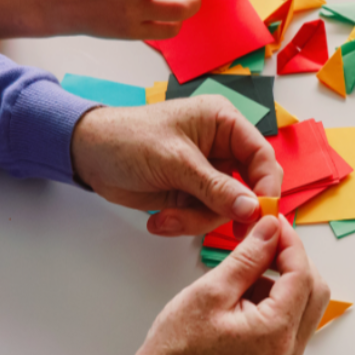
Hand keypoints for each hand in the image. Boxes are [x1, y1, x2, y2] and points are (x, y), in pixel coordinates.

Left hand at [70, 96, 283, 235]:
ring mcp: (207, 173)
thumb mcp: (175, 161)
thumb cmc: (128, 139)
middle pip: (248, 187)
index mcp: (223, 122)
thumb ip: (215, 186)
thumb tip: (252, 208)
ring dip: (197, 220)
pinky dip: (184, 223)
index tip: (261, 214)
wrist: (87, 155)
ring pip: (224, 208)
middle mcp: (221, 147)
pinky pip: (203, 216)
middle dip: (226, 209)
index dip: (266, 186)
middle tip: (224, 231)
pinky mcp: (191, 193)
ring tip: (167, 218)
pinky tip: (160, 220)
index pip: (261, 155)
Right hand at [94, 215, 329, 354]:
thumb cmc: (176, 350)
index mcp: (276, 333)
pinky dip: (277, 308)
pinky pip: (290, 331)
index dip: (290, 244)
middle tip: (265, 244)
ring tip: (244, 276)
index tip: (273, 225)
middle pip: (314, 293)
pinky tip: (244, 300)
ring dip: (285, 285)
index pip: (302, 275)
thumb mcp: (211, 291)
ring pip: (304, 311)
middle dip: (294, 263)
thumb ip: (248, 257)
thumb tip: (271, 229)